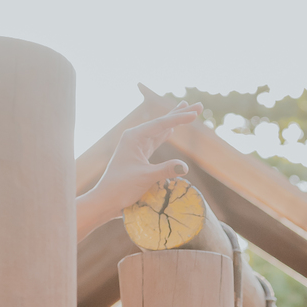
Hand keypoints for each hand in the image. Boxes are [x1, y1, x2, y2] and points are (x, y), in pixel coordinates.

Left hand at [76, 101, 203, 238]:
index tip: (195, 114)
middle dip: (180, 114)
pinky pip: (156, 140)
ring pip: (160, 130)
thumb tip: (186, 167)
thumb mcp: (145, 178)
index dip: (179, 119)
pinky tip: (172, 130)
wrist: (107, 199)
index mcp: (134, 137)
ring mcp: (137, 145)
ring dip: (175, 122)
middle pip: (162, 123)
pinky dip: (166, 134)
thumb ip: (165, 170)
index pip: (161, 124)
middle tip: (199, 106)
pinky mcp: (139, 155)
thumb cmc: (121, 187)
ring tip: (187, 110)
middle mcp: (135, 137)